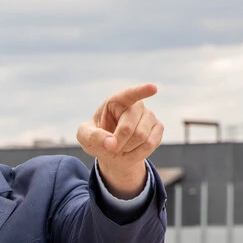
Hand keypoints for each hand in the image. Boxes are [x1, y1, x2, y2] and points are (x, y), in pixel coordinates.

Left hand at [76, 83, 162, 197]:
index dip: (142, 91)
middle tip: (111, 148)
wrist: (113, 151)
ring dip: (127, 150)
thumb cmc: (97, 138)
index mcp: (116, 101)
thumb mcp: (85, 137)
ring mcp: (149, 115)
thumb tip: (111, 143)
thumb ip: (92, 137)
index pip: (130, 94)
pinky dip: (138, 154)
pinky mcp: (158, 128)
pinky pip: (151, 144)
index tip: (153, 88)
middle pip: (129, 128)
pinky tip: (131, 151)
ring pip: (142, 137)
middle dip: (118, 143)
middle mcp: (136, 105)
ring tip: (121, 149)